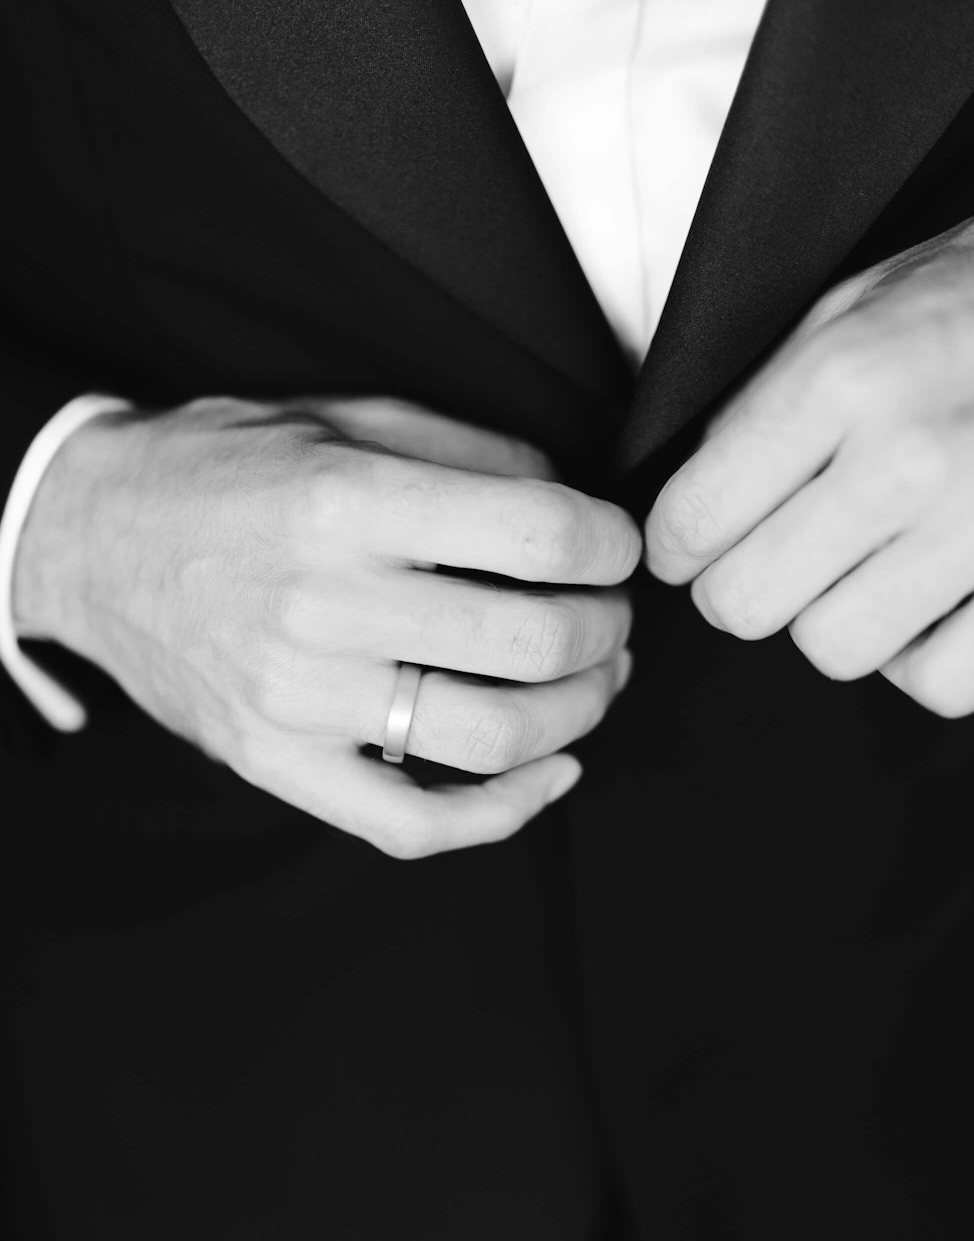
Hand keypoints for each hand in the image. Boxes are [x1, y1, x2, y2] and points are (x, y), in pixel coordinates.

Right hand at [15, 396, 639, 855]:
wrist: (91, 539)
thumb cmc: (224, 469)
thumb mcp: (342, 417)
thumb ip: (468, 450)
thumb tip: (574, 502)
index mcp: (347, 503)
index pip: (541, 536)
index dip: (611, 543)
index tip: (615, 545)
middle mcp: (324, 607)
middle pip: (536, 643)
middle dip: (608, 627)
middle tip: (609, 611)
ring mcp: (298, 701)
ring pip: (496, 738)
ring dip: (582, 711)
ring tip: (593, 679)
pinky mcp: (279, 764)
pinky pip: (416, 823)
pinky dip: (507, 811)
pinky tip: (552, 772)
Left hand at [645, 207, 973, 716]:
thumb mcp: (852, 309)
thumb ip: (764, 403)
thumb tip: (693, 497)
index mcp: (843, 380)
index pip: (694, 517)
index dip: (676, 545)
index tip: (689, 546)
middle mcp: (909, 460)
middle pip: (747, 601)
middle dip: (742, 586)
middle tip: (771, 560)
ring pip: (836, 648)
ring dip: (835, 618)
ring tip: (866, 567)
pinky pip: (938, 684)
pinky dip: (923, 660)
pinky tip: (931, 603)